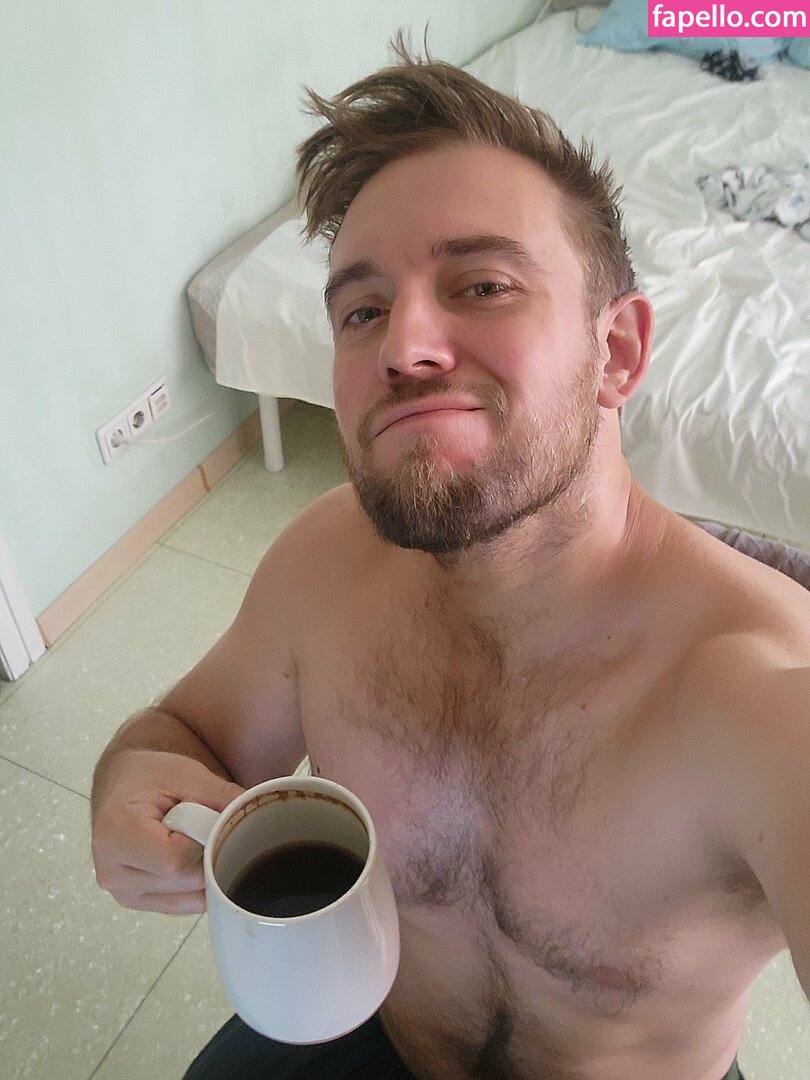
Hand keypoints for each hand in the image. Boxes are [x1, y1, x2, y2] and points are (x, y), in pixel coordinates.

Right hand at [91, 750, 243, 913]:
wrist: (120, 784)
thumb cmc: (148, 775)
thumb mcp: (185, 773)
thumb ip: (220, 795)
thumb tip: (254, 814)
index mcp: (113, 836)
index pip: (173, 860)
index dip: (201, 843)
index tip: (205, 818)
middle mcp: (110, 872)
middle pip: (183, 883)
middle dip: (208, 857)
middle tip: (209, 828)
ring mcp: (121, 892)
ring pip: (186, 898)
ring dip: (204, 873)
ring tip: (195, 840)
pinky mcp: (133, 901)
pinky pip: (180, 905)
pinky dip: (196, 886)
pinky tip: (193, 858)